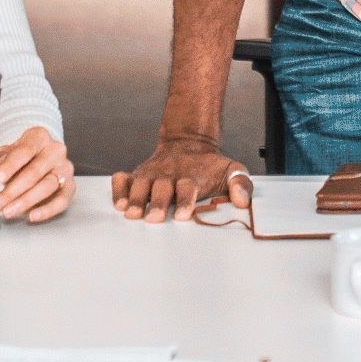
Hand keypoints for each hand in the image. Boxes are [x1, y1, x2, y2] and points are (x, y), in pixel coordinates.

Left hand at [0, 125, 74, 221]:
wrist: (41, 156)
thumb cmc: (22, 155)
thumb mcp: (8, 151)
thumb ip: (2, 160)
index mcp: (39, 137)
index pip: (24, 151)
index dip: (9, 166)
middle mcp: (55, 150)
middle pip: (34, 172)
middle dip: (11, 192)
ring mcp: (65, 168)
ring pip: (47, 187)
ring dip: (25, 202)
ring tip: (8, 211)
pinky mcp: (71, 185)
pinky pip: (62, 200)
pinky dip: (47, 210)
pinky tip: (31, 215)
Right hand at [113, 131, 241, 223]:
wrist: (189, 143)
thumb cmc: (210, 166)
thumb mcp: (232, 170)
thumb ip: (241, 184)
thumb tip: (242, 200)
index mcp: (193, 177)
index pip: (189, 187)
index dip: (186, 200)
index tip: (183, 215)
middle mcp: (170, 175)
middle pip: (162, 188)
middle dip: (158, 203)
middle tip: (154, 218)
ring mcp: (152, 174)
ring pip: (141, 184)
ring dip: (136, 199)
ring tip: (131, 214)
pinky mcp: (137, 174)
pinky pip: (123, 179)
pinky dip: (118, 189)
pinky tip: (118, 204)